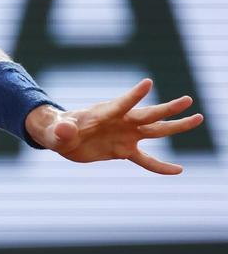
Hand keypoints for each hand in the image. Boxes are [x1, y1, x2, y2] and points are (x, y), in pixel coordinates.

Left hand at [26, 78, 203, 173]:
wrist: (62, 136)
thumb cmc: (57, 130)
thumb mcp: (56, 133)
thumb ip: (62, 132)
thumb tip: (65, 130)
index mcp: (104, 113)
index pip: (122, 104)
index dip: (134, 95)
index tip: (148, 83)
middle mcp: (120, 122)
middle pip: (148, 115)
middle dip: (167, 109)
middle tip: (188, 100)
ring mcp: (125, 135)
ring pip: (155, 130)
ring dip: (176, 126)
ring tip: (198, 117)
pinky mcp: (124, 150)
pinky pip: (146, 160)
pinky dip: (160, 166)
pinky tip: (178, 170)